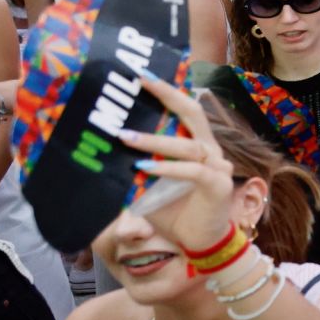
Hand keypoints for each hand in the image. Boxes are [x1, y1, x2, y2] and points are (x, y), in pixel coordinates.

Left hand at [115, 76, 236, 254]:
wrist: (200, 244)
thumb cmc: (176, 213)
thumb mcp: (149, 188)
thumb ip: (137, 170)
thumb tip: (102, 159)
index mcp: (198, 145)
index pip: (185, 111)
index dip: (167, 91)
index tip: (142, 75)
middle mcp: (210, 151)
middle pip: (193, 115)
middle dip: (167, 96)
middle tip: (141, 83)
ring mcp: (217, 167)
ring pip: (188, 145)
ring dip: (155, 141)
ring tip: (125, 138)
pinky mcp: (217, 185)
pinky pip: (192, 171)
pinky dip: (168, 168)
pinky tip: (145, 167)